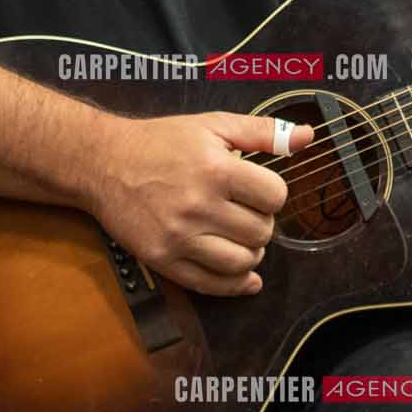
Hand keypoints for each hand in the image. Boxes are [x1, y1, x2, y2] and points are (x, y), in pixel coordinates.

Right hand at [84, 111, 313, 296]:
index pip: (275, 196)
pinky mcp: (163, 259)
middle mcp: (199, 206)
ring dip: (251, 252)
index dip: (272, 193)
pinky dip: (237, 285)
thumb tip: (307, 137)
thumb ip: (263, 132)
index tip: (258, 190)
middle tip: (246, 212)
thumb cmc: (161, 141)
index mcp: (216, 169)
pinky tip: (246, 276)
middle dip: (261, 222)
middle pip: (261, 232)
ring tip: (240, 237)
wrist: (104, 163)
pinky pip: (212, 285)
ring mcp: (179, 237)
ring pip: (242, 262)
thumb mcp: (213, 125)